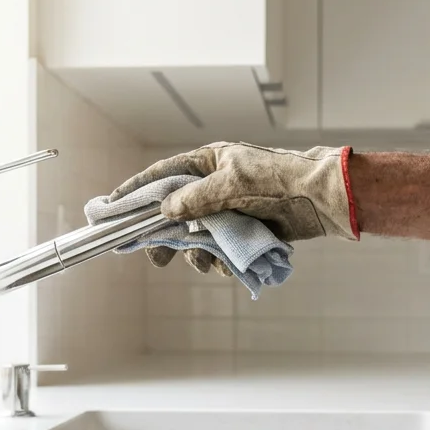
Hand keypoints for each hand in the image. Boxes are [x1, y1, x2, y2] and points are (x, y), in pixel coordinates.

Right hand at [109, 142, 356, 272]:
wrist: (319, 198)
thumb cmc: (277, 179)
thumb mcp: (231, 183)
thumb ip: (195, 198)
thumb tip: (166, 209)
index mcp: (208, 163)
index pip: (162, 175)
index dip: (135, 191)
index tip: (111, 207)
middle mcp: (214, 185)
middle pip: (176, 214)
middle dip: (167, 239)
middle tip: (156, 261)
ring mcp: (228, 209)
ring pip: (198, 237)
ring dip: (199, 255)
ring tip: (208, 264)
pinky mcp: (244, 229)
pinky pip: (220, 248)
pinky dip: (221, 260)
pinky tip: (228, 266)